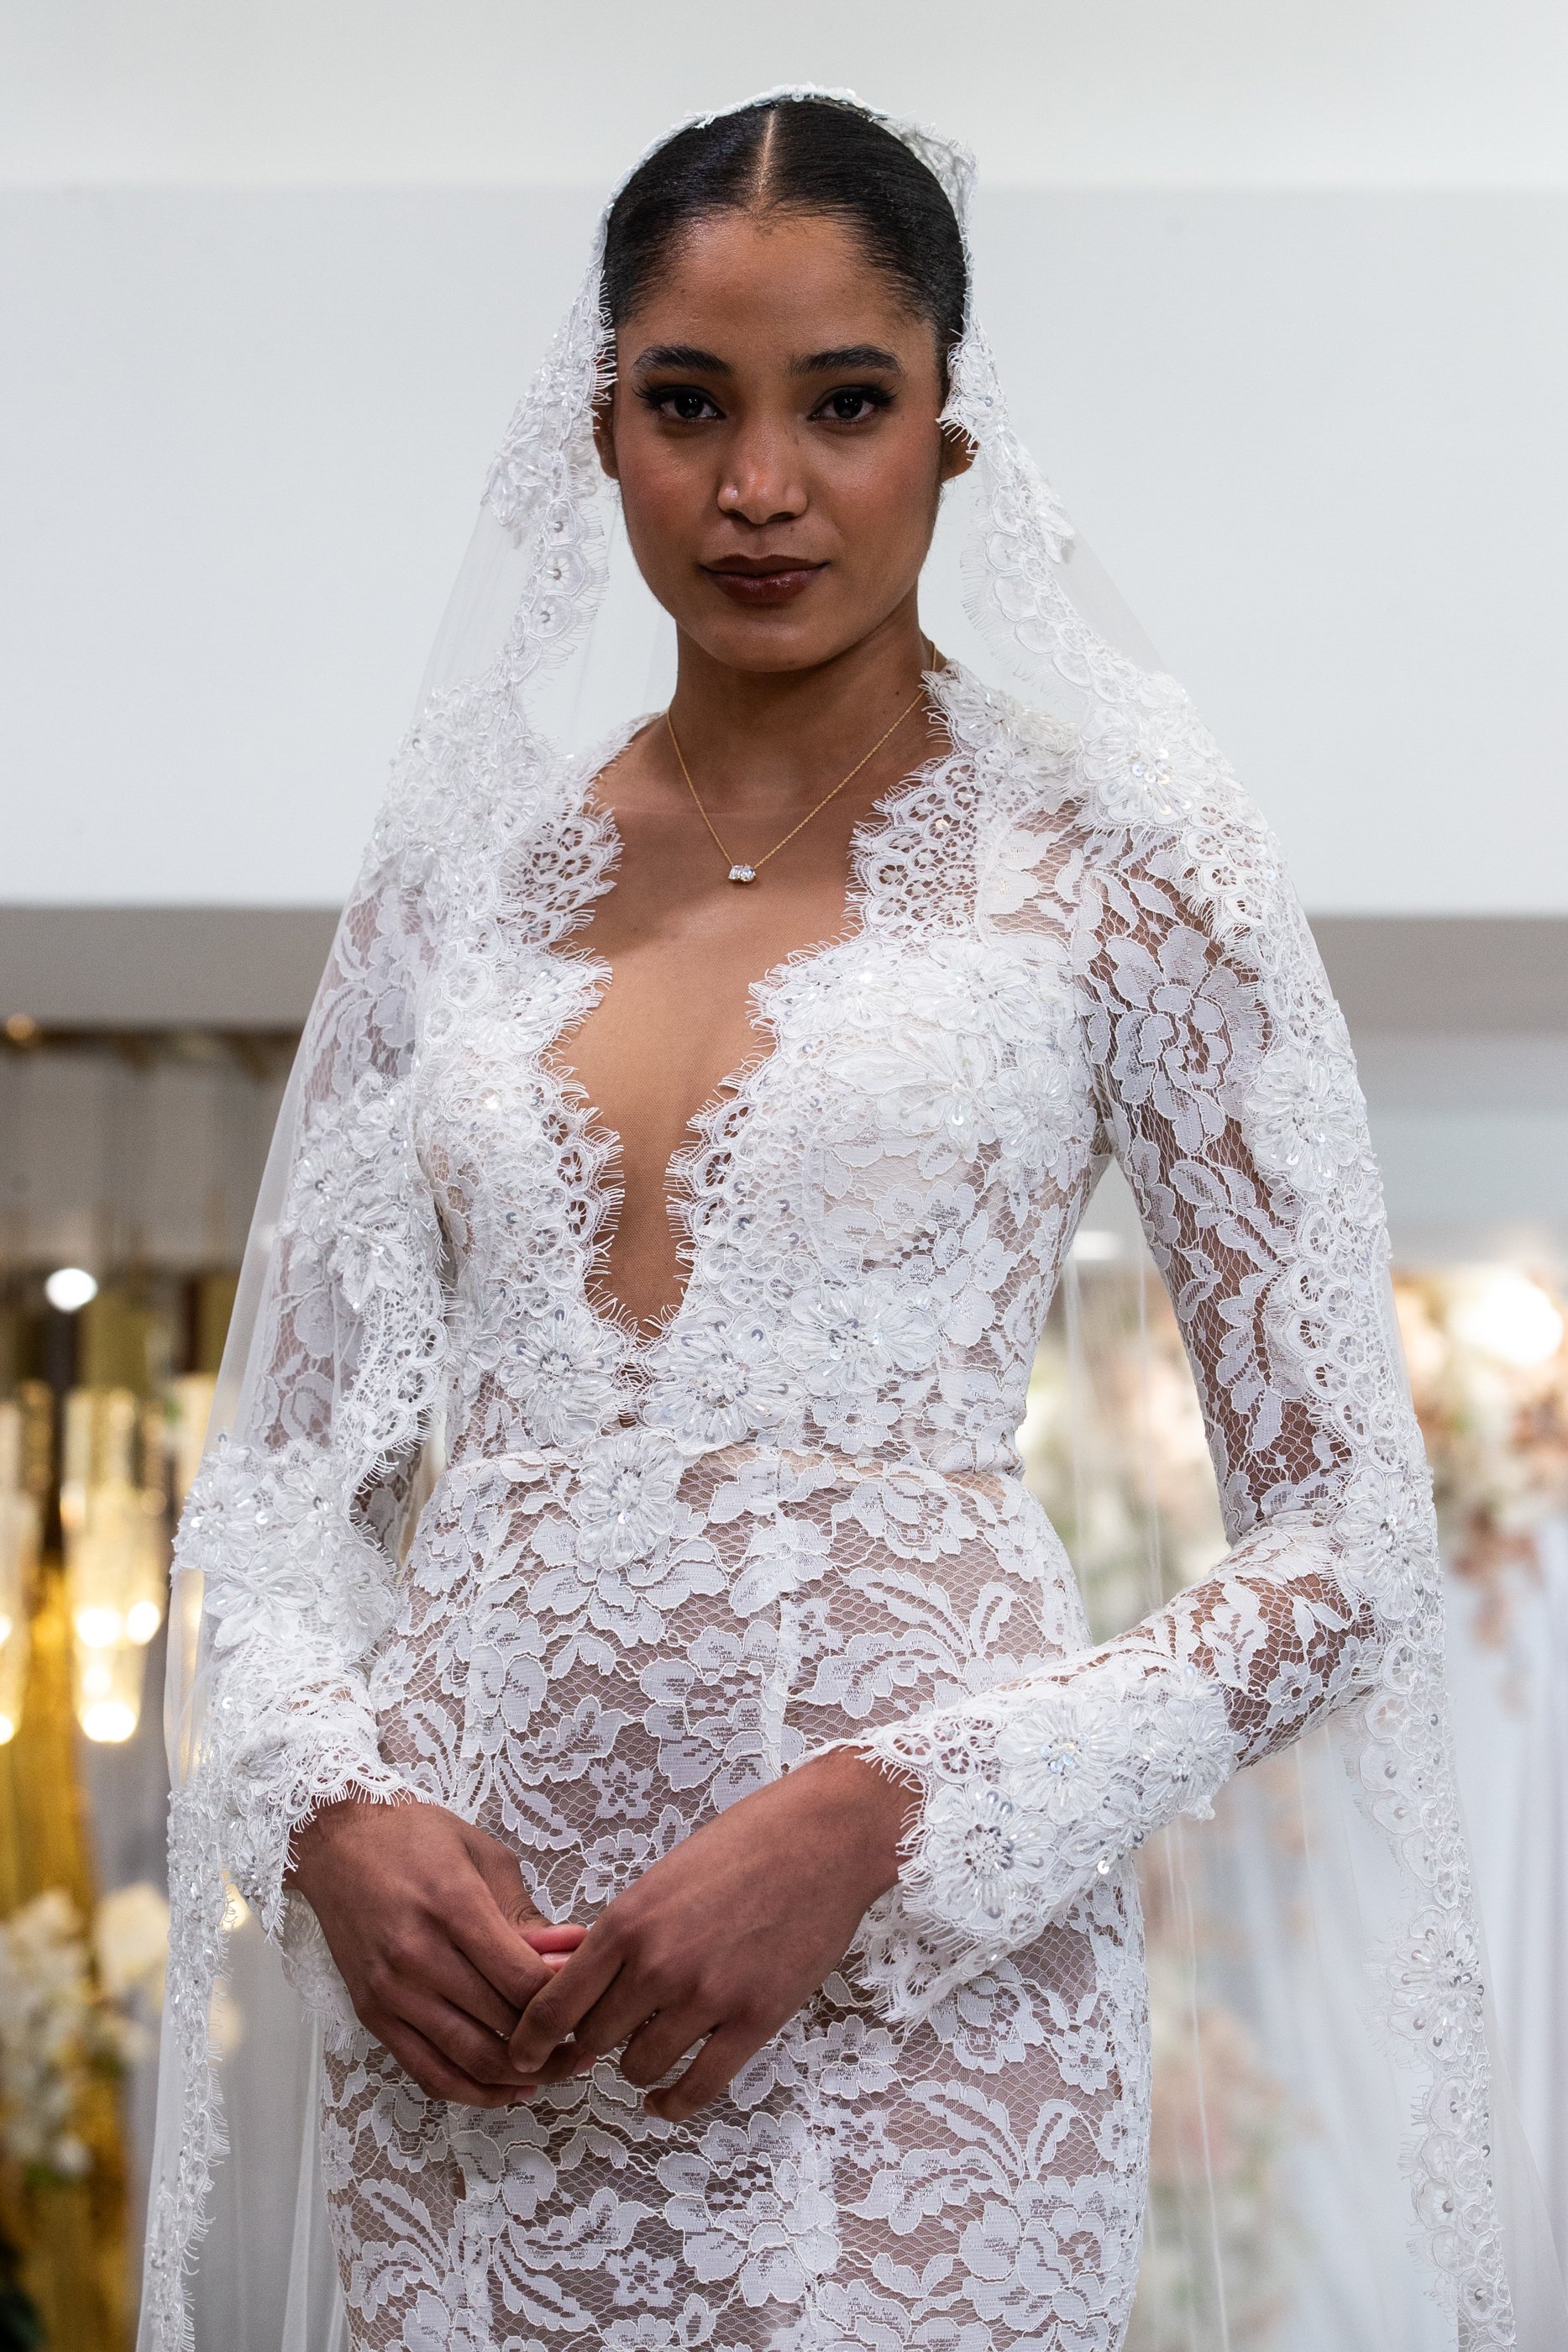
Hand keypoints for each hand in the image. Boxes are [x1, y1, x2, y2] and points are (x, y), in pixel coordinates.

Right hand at [289, 1797, 584, 2105]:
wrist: (337, 1844)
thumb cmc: (415, 1838)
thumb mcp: (483, 1855)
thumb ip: (526, 1913)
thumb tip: (572, 1953)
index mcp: (453, 1906)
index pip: (522, 1980)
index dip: (563, 1999)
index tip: (585, 1997)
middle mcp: (419, 1956)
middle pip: (502, 2022)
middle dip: (553, 2039)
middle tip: (586, 2036)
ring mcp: (392, 1992)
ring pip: (470, 2059)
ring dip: (522, 2074)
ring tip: (558, 2067)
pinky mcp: (373, 2014)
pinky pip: (427, 2073)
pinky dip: (473, 2092)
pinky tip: (509, 2088)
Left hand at [507, 1751, 914, 2122]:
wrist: (822, 1840)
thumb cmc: (744, 1845)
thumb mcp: (663, 1876)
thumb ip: (626, 1930)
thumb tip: (592, 1982)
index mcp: (628, 1920)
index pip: (557, 2001)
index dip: (531, 2039)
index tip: (522, 2056)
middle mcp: (658, 1963)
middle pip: (595, 2038)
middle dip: (592, 2044)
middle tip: (604, 2041)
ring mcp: (707, 1995)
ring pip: (640, 2066)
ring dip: (637, 2068)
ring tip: (646, 2057)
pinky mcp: (754, 2019)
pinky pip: (699, 2087)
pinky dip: (674, 2104)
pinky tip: (665, 2102)